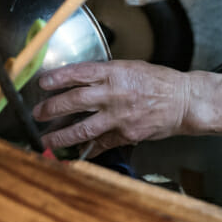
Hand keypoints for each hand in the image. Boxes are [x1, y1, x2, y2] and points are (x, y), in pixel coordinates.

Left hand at [33, 60, 192, 156]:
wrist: (184, 100)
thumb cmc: (158, 81)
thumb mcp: (130, 67)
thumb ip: (105, 74)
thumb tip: (79, 79)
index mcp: (114, 72)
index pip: (78, 73)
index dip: (57, 78)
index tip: (41, 82)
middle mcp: (114, 93)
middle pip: (75, 100)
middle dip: (52, 107)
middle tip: (37, 112)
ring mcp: (119, 116)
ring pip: (83, 128)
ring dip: (62, 135)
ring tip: (46, 139)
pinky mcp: (126, 134)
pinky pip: (101, 144)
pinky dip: (87, 150)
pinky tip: (74, 154)